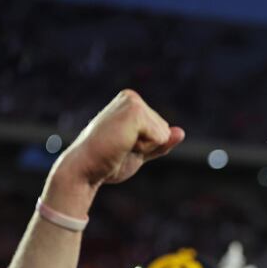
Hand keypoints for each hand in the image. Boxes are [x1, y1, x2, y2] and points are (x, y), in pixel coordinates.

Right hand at [56, 89, 183, 187]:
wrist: (84, 170)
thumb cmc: (107, 162)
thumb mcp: (140, 152)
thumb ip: (160, 143)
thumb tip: (181, 132)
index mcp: (130, 103)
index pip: (162, 129)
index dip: (147, 146)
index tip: (123, 146)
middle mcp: (131, 97)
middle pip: (165, 130)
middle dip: (148, 146)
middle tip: (120, 147)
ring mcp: (132, 102)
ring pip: (164, 134)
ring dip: (145, 147)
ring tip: (120, 146)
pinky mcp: (135, 112)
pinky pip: (160, 138)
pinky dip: (145, 148)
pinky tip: (122, 145)